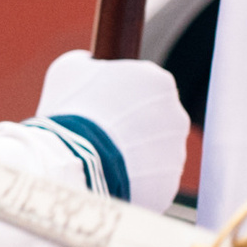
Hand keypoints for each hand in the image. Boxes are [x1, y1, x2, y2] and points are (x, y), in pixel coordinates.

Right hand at [35, 52, 189, 210]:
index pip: (146, 84)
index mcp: (159, 81)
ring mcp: (176, 153)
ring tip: (101, 157)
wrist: (75, 163)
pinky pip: (149, 179)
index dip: (122, 94)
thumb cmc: (71, 111)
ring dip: (133, 152)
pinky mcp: (167, 184)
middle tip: (100, 132)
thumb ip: (88, 62)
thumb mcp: (70, 69)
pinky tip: (108, 176)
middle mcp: (177, 116)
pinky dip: (133, 178)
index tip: (102, 104)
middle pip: (155, 118)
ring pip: (153, 150)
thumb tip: (88, 62)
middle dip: (132, 124)